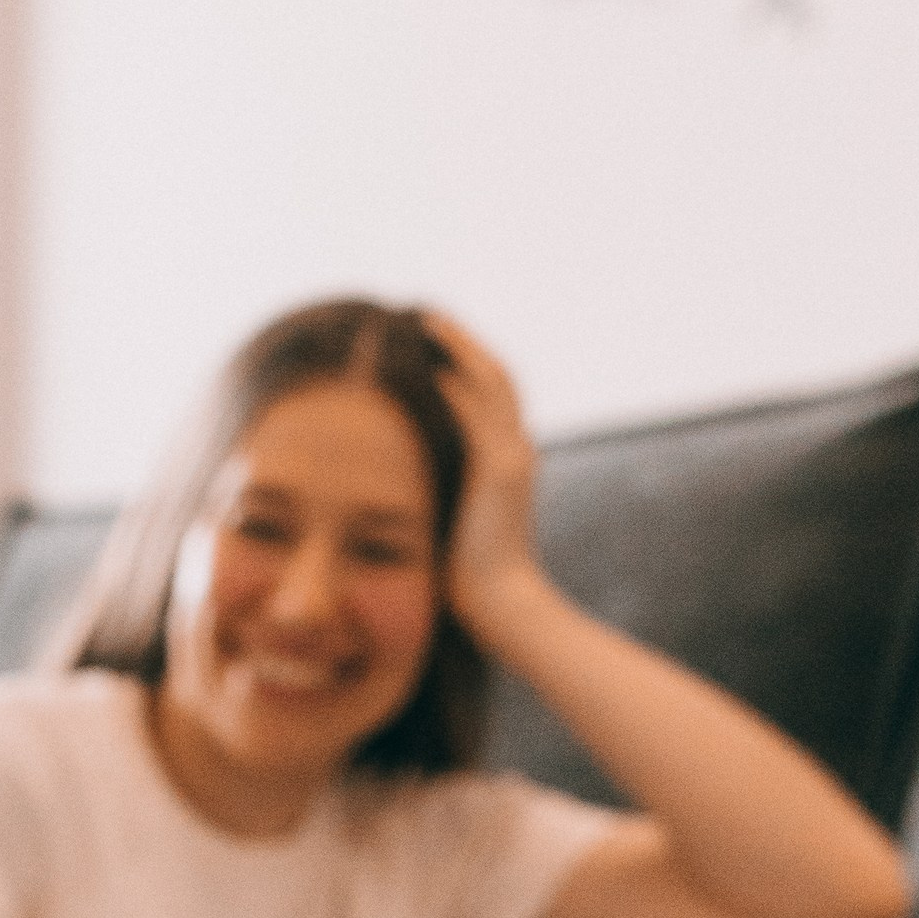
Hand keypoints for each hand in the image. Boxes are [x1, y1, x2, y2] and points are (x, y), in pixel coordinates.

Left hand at [421, 309, 542, 626]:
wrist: (502, 603)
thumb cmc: (471, 576)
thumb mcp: (454, 518)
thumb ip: (440, 488)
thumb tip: (401, 479)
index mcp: (508, 458)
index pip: (493, 394)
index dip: (467, 362)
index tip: (434, 340)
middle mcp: (517, 448)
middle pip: (497, 375)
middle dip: (463, 341)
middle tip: (427, 314)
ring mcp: (511, 456)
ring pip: (490, 381)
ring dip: (457, 349)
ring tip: (425, 322)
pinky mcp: (498, 470)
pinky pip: (474, 414)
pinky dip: (453, 385)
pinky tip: (426, 366)